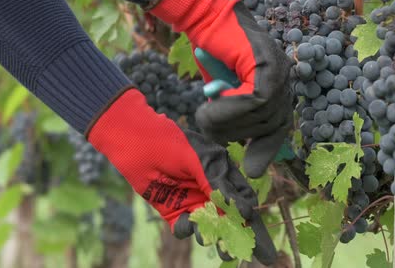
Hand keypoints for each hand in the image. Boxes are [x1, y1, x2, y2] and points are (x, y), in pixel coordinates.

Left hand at [87, 88, 275, 264]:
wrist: (135, 142)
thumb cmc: (170, 143)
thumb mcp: (199, 160)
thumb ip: (218, 185)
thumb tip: (241, 209)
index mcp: (222, 172)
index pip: (243, 199)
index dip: (252, 220)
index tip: (259, 243)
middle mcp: (209, 189)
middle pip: (229, 219)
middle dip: (235, 238)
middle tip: (236, 253)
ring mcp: (191, 200)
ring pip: (207, 227)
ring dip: (210, 236)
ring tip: (209, 240)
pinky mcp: (172, 210)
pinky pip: (183, 228)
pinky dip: (184, 230)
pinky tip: (182, 223)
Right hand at [149, 0, 293, 177]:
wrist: (204, 20)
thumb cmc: (213, 56)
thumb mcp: (226, 97)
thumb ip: (238, 123)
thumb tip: (253, 170)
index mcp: (278, 88)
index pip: (280, 127)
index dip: (266, 150)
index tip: (252, 171)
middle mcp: (285, 79)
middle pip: (271, 124)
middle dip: (237, 132)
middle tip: (208, 123)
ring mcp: (280, 69)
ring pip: (261, 114)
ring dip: (227, 120)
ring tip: (205, 113)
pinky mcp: (269, 63)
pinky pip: (254, 99)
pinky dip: (229, 107)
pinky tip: (211, 103)